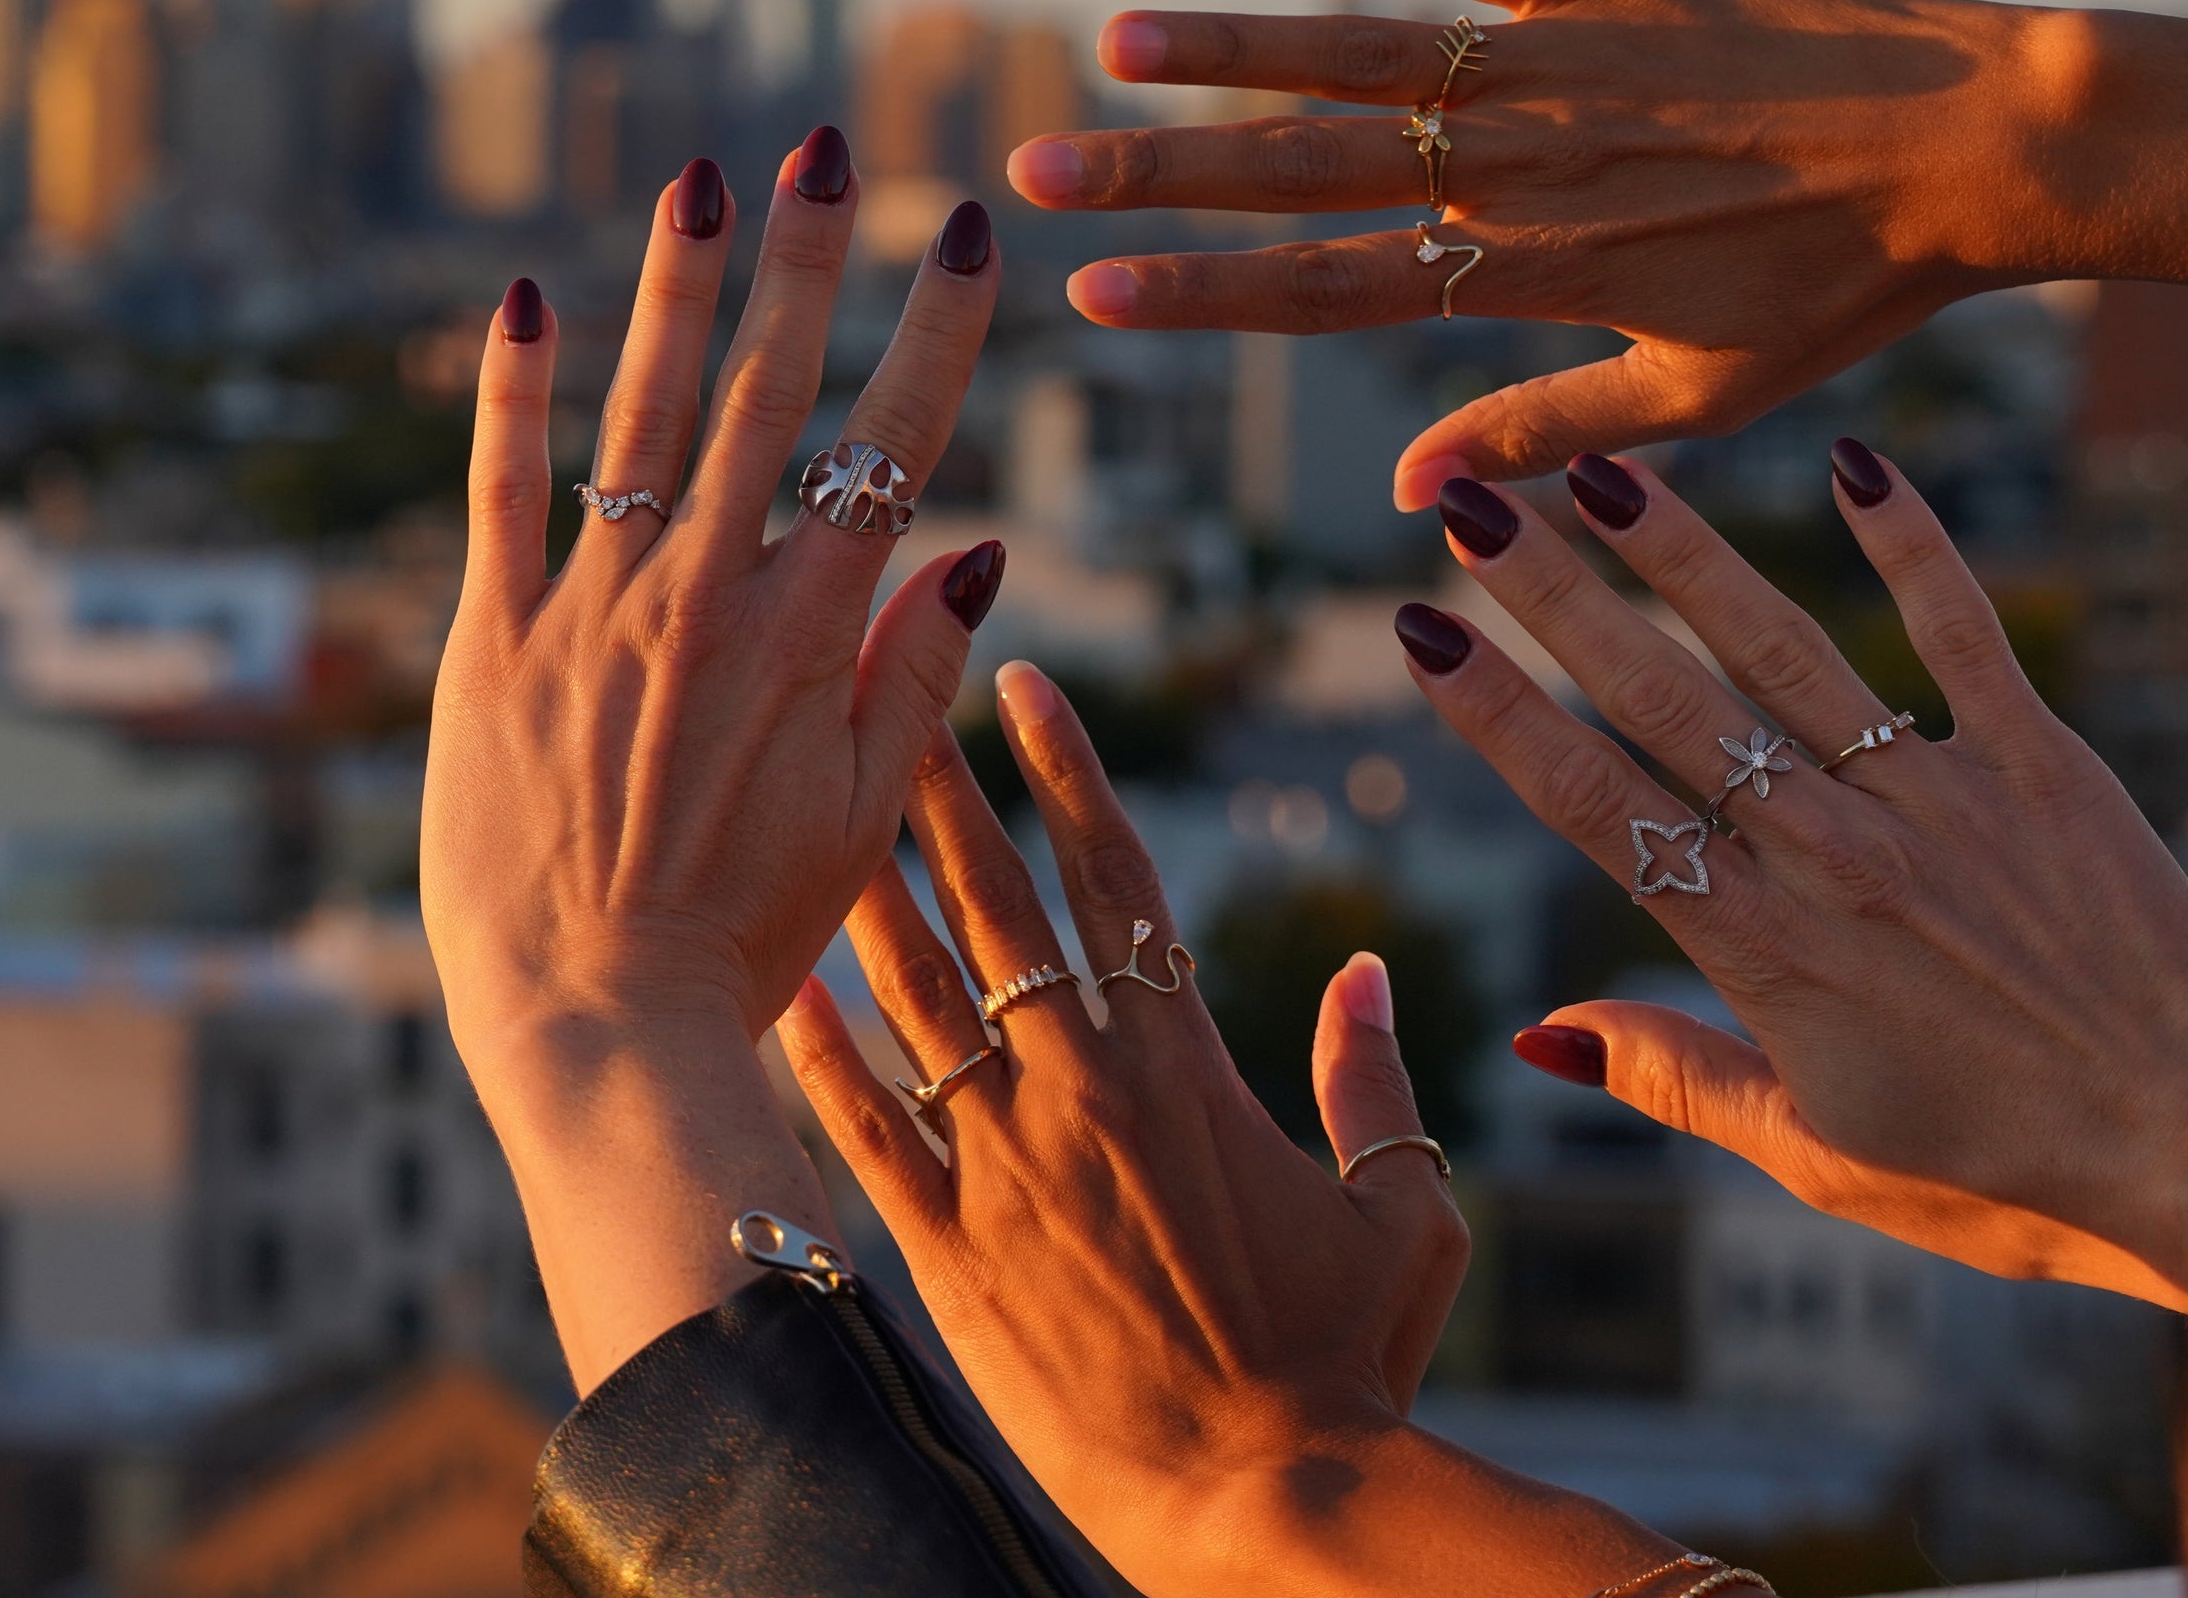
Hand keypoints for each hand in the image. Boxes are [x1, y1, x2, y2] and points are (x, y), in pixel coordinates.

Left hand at [425, 137, 1008, 1386]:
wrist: (598, 1025)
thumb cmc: (743, 939)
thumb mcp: (863, 817)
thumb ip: (913, 676)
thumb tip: (975, 545)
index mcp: (811, 637)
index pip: (895, 444)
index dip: (936, 329)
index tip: (969, 233)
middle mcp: (707, 599)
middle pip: (772, 394)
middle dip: (807, 259)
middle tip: (827, 146)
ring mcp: (593, 613)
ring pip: (645, 414)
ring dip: (678, 289)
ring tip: (701, 179)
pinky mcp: (490, 645)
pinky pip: (500, 494)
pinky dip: (512, 393)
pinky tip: (524, 297)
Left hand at [779, 666, 1681, 1597]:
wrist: (1263, 1502)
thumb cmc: (1350, 1366)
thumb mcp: (1405, 1214)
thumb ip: (1374, 1083)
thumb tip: (1363, 970)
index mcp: (1188, 1065)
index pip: (1115, 874)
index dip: (1066, 767)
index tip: (1023, 684)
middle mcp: (1083, 1090)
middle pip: (994, 900)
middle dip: (936, 788)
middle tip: (882, 698)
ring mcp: (1005, 1163)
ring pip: (913, 988)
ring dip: (865, 886)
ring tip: (813, 802)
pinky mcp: (946, 1245)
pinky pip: (860, 1122)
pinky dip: (818, 1045)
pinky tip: (783, 977)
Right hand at [1010, 0, 2187, 508]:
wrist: (1989, 146)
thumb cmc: (1849, 286)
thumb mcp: (1697, 394)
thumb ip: (1541, 436)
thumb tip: (1409, 500)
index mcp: (1533, 274)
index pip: (1329, 289)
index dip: (1202, 293)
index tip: (1090, 296)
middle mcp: (1526, 167)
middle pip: (1307, 172)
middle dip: (1160, 175)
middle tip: (1037, 165)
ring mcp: (1563, 63)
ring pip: (1364, 55)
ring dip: (1232, 48)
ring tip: (1114, 41)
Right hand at [1406, 443, 2187, 1315]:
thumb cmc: (2002, 1174)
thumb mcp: (1816, 1158)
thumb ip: (1677, 1078)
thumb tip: (1540, 1030)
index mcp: (1766, 952)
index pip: (1596, 807)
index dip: (1497, 715)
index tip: (1421, 636)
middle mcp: (1835, 858)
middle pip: (1663, 702)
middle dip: (1552, 596)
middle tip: (1468, 508)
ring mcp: (1939, 801)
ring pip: (1785, 650)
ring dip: (1686, 552)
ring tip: (1603, 472)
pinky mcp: (2041, 767)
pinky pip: (1963, 636)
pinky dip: (1912, 545)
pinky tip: (1854, 464)